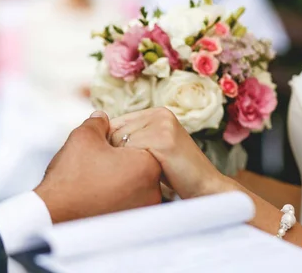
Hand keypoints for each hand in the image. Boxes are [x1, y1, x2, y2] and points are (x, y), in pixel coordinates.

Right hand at [35, 111, 161, 223]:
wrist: (54, 213)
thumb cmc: (71, 176)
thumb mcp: (84, 136)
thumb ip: (98, 122)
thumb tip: (102, 117)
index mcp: (147, 165)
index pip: (143, 143)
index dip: (121, 140)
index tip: (104, 146)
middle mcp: (153, 190)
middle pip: (141, 163)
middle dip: (122, 159)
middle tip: (99, 161)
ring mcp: (143, 209)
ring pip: (135, 183)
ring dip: (120, 177)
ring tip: (96, 177)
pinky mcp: (132, 222)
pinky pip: (129, 200)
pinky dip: (116, 194)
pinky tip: (97, 192)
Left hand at [109, 108, 236, 198]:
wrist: (206, 189)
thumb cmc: (176, 174)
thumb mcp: (153, 149)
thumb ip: (132, 137)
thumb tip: (95, 130)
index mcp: (157, 112)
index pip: (115, 124)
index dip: (110, 147)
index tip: (116, 164)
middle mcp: (160, 114)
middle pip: (114, 133)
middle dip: (116, 156)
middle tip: (132, 172)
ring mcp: (163, 125)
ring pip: (120, 144)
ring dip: (126, 164)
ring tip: (143, 174)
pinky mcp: (163, 140)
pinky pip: (130, 154)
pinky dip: (134, 169)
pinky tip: (150, 177)